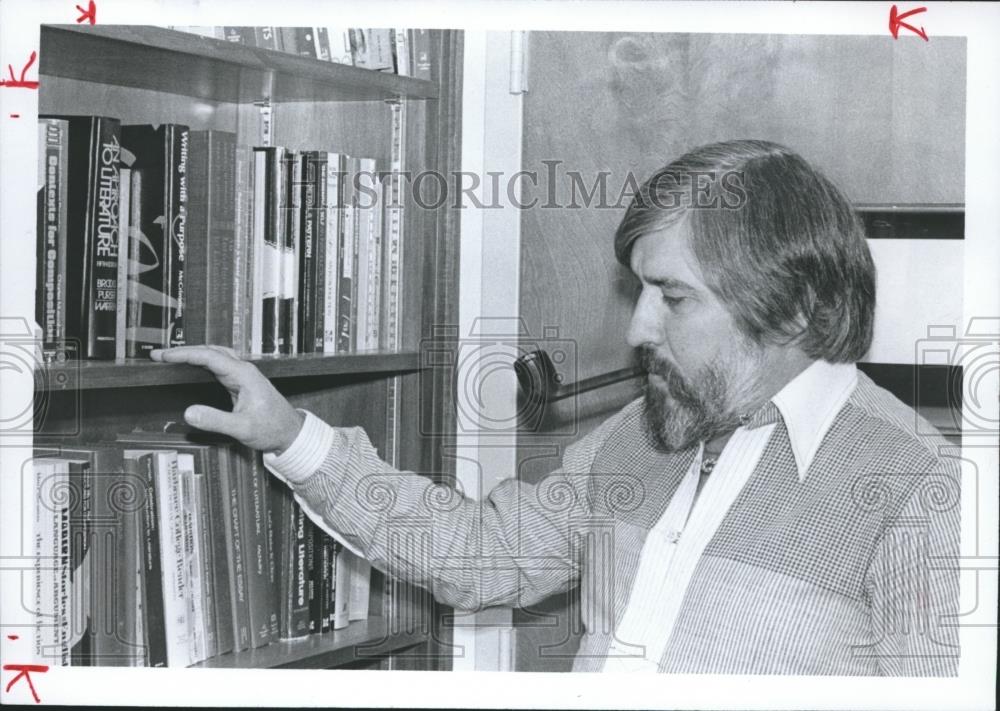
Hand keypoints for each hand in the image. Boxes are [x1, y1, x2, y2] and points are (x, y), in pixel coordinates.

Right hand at [149, 345, 304, 453]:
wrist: (290, 433)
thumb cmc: (272, 429)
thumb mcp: (242, 428)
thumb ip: (215, 420)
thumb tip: (189, 412)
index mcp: (243, 374)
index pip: (209, 357)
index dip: (184, 354)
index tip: (163, 356)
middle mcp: (243, 370)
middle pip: (210, 351)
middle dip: (183, 351)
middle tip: (159, 355)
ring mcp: (242, 375)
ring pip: (214, 356)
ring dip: (192, 354)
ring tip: (169, 357)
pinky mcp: (241, 382)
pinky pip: (218, 365)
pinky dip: (201, 362)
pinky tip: (190, 366)